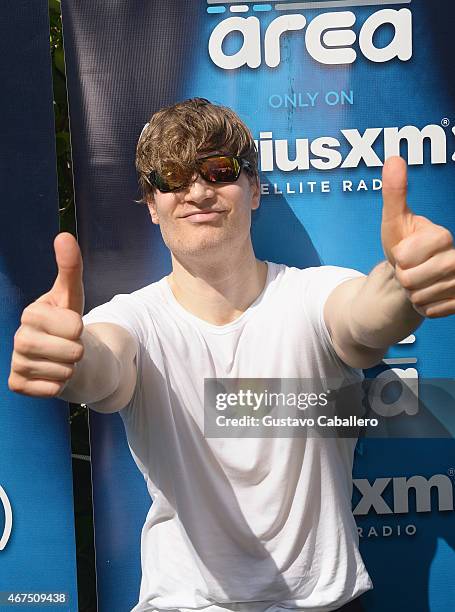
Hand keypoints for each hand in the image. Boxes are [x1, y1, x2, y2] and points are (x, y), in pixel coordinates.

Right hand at [8, 232, 84, 396]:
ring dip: (71, 368)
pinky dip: (60, 384)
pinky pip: (51, 390)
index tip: (71, 326)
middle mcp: (18, 337)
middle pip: (70, 351)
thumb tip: (64, 235)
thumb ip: (70, 267)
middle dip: (79, 350)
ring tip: (63, 359)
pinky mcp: (17, 384)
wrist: (62, 354)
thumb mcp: (72, 295)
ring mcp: (16, 362)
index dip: (80, 328)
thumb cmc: (67, 322)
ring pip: (63, 373)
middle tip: (71, 346)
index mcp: (31, 313)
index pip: (73, 326)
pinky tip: (53, 374)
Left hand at [381, 156, 454, 317]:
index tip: (404, 253)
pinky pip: (429, 312)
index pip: (405, 257)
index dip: (398, 258)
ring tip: (417, 282)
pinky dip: (421, 307)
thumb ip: (395, 193)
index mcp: (443, 236)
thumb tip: (393, 158)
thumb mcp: (394, 222)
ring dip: (411, 293)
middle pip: (410, 279)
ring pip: (419, 297)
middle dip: (402, 277)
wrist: (411, 278)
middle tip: (409, 269)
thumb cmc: (402, 247)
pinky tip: (426, 295)